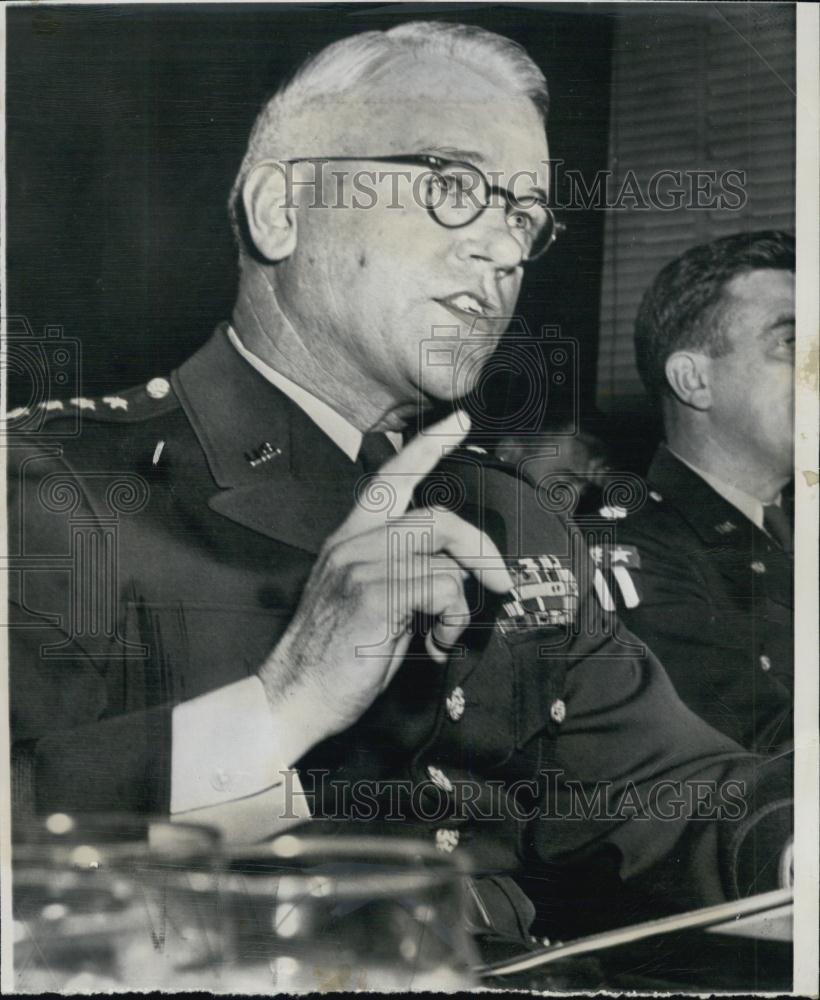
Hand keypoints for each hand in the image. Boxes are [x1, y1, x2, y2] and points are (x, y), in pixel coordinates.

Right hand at [258, 411, 512, 750]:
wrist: (291, 697)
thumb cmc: (332, 656)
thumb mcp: (369, 602)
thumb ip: (406, 574)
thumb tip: (456, 572)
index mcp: (350, 540)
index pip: (390, 478)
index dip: (428, 447)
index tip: (458, 423)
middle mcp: (353, 544)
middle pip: (437, 517)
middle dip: (480, 549)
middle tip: (499, 581)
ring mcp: (361, 566)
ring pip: (443, 553)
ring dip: (461, 599)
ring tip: (445, 631)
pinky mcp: (373, 594)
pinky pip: (441, 587)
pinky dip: (452, 619)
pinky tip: (434, 644)